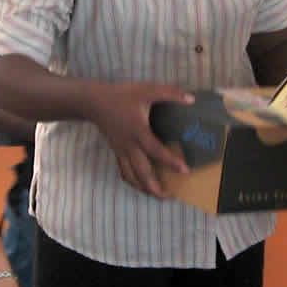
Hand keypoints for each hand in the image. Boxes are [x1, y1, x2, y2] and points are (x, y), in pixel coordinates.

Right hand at [85, 81, 191, 197]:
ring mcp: (121, 150)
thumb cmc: (122, 96)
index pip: (156, 151)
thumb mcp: (147, 90)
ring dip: (143, 188)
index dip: (170, 162)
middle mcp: (129, 145)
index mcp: (138, 131)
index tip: (185, 171)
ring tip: (156, 195)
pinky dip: (131, 181)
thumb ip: (170, 93)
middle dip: (154, 187)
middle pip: (141, 172)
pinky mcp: (116, 151)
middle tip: (168, 196)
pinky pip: (123, 171)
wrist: (94, 102)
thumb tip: (191, 100)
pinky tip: (139, 184)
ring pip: (131, 176)